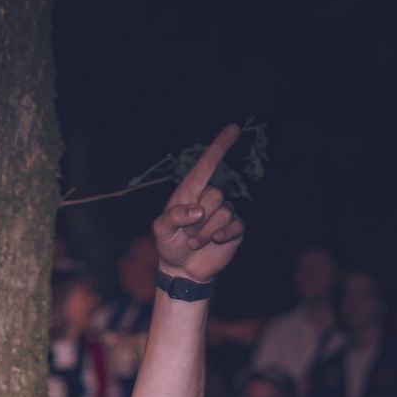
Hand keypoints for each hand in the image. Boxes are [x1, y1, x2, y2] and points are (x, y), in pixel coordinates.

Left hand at [151, 124, 245, 281]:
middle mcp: (209, 198)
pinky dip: (222, 234)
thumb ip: (173, 216)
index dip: (219, 146)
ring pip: (223, 212)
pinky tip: (215, 241)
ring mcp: (223, 212)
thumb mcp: (161, 230)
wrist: (183, 269)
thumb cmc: (169, 244)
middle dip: (198, 219)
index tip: (234, 128)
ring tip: (195, 241)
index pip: (206, 165)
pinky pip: (235, 224)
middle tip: (187, 233)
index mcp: (190, 191)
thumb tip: (198, 211)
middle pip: (215, 195)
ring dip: (206, 232)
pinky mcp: (234, 228)